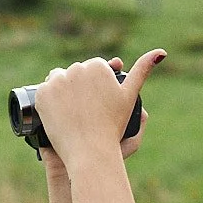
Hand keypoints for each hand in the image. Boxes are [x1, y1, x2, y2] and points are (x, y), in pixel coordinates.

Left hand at [32, 49, 164, 170]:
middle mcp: (75, 68)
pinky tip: (58, 111)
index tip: (96, 103)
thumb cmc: (113, 125)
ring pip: (58, 81)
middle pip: (74, 74)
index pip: (91, 70)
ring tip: (71, 111)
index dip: (93, 87)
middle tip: (83, 110)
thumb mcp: (129, 97)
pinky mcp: (41, 94)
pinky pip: (43, 92)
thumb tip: (161, 52)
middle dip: (77, 88)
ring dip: (62, 91)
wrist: (90, 150)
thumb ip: (142, 71)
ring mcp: (56, 81)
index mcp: (96, 66)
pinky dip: (48, 101)